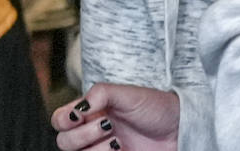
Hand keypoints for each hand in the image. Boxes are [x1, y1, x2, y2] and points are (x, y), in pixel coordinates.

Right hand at [51, 84, 178, 150]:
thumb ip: (100, 94)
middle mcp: (92, 133)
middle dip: (82, 135)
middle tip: (108, 126)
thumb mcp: (127, 94)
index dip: (63, 120)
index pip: (60, 120)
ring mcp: (102, 150)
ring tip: (118, 141)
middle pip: (64, 143)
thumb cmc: (155, 107)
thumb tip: (78, 109)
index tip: (79, 116)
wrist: (180, 129)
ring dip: (95, 150)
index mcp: (91, 112)